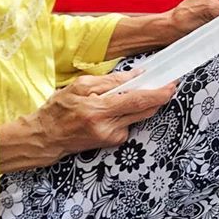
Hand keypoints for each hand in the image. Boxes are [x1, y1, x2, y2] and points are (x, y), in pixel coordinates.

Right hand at [0, 71, 174, 169]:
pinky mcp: (113, 143)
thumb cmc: (59, 109)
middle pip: (145, 110)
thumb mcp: (81, 86)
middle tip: (166, 84)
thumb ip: (111, 81)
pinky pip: (129, 123)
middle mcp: (108, 127)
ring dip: (143, 103)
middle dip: (158, 97)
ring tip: (133, 92)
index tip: (172, 84)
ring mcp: (112, 137)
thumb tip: (137, 75)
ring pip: (139, 117)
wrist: (46, 137)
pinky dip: (129, 113)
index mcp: (99, 110)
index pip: (137, 101)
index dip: (159, 93)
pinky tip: (115, 109)